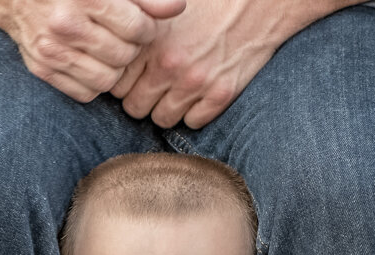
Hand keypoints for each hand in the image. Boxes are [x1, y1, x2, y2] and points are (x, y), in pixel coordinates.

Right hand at [0, 0, 185, 102]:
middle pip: (125, 56)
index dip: (147, 28)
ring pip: (108, 81)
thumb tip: (178, 8)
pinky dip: (93, 82)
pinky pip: (86, 93)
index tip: (140, 25)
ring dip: (115, 68)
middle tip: (123, 37)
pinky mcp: (42, 70)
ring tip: (109, 51)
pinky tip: (90, 62)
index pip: (138, 28)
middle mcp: (66, 25)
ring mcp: (51, 50)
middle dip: (131, 48)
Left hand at [109, 0, 294, 128]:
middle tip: (152, 86)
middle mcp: (170, 65)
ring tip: (174, 91)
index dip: (122, 81)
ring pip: (161, 120)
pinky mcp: (221, 95)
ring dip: (165, 109)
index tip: (133, 76)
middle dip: (140, 99)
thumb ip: (139, 27)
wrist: (260, 2)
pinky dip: (192, 113)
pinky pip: (192, 123)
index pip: (116, 83)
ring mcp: (196, 83)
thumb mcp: (165, 6)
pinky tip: (197, 94)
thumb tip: (114, 45)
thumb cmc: (210, 0)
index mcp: (151, 41)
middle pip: (134, 108)